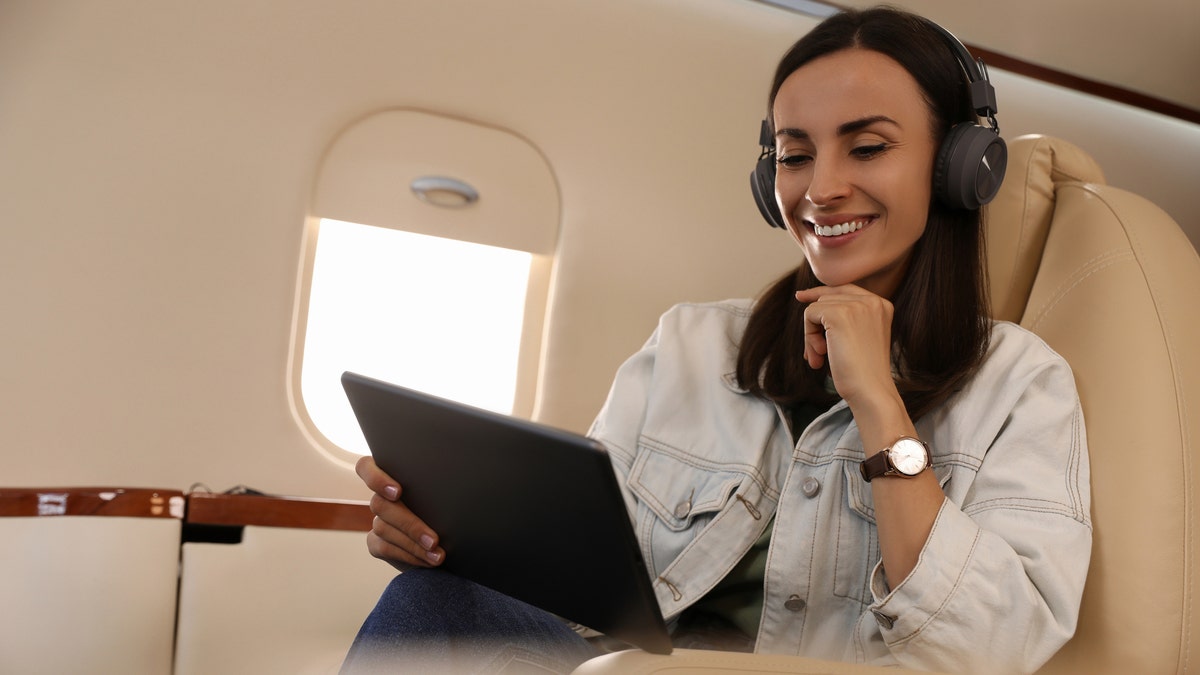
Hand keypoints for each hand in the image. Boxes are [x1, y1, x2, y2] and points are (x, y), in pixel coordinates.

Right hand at [356, 455, 444, 568]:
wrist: (451, 537)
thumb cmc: (451, 506)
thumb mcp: (444, 493)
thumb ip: (437, 485)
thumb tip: (452, 486)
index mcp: (395, 474)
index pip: (366, 467)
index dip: (376, 478)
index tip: (397, 492)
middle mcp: (381, 496)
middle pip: (380, 504)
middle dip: (410, 525)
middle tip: (434, 540)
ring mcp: (377, 520)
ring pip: (383, 528)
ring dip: (414, 544)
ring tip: (439, 555)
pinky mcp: (376, 542)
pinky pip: (385, 548)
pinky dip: (409, 556)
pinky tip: (428, 561)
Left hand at [793, 284, 898, 410]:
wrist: (871, 391)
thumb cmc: (863, 373)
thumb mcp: (859, 338)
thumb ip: (844, 318)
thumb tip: (810, 302)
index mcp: (882, 305)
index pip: (845, 289)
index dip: (820, 293)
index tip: (800, 297)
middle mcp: (873, 300)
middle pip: (827, 298)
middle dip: (816, 326)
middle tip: (816, 354)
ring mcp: (857, 305)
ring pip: (816, 307)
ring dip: (812, 336)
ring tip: (820, 359)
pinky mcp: (839, 314)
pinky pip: (809, 314)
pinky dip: (809, 336)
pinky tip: (821, 355)